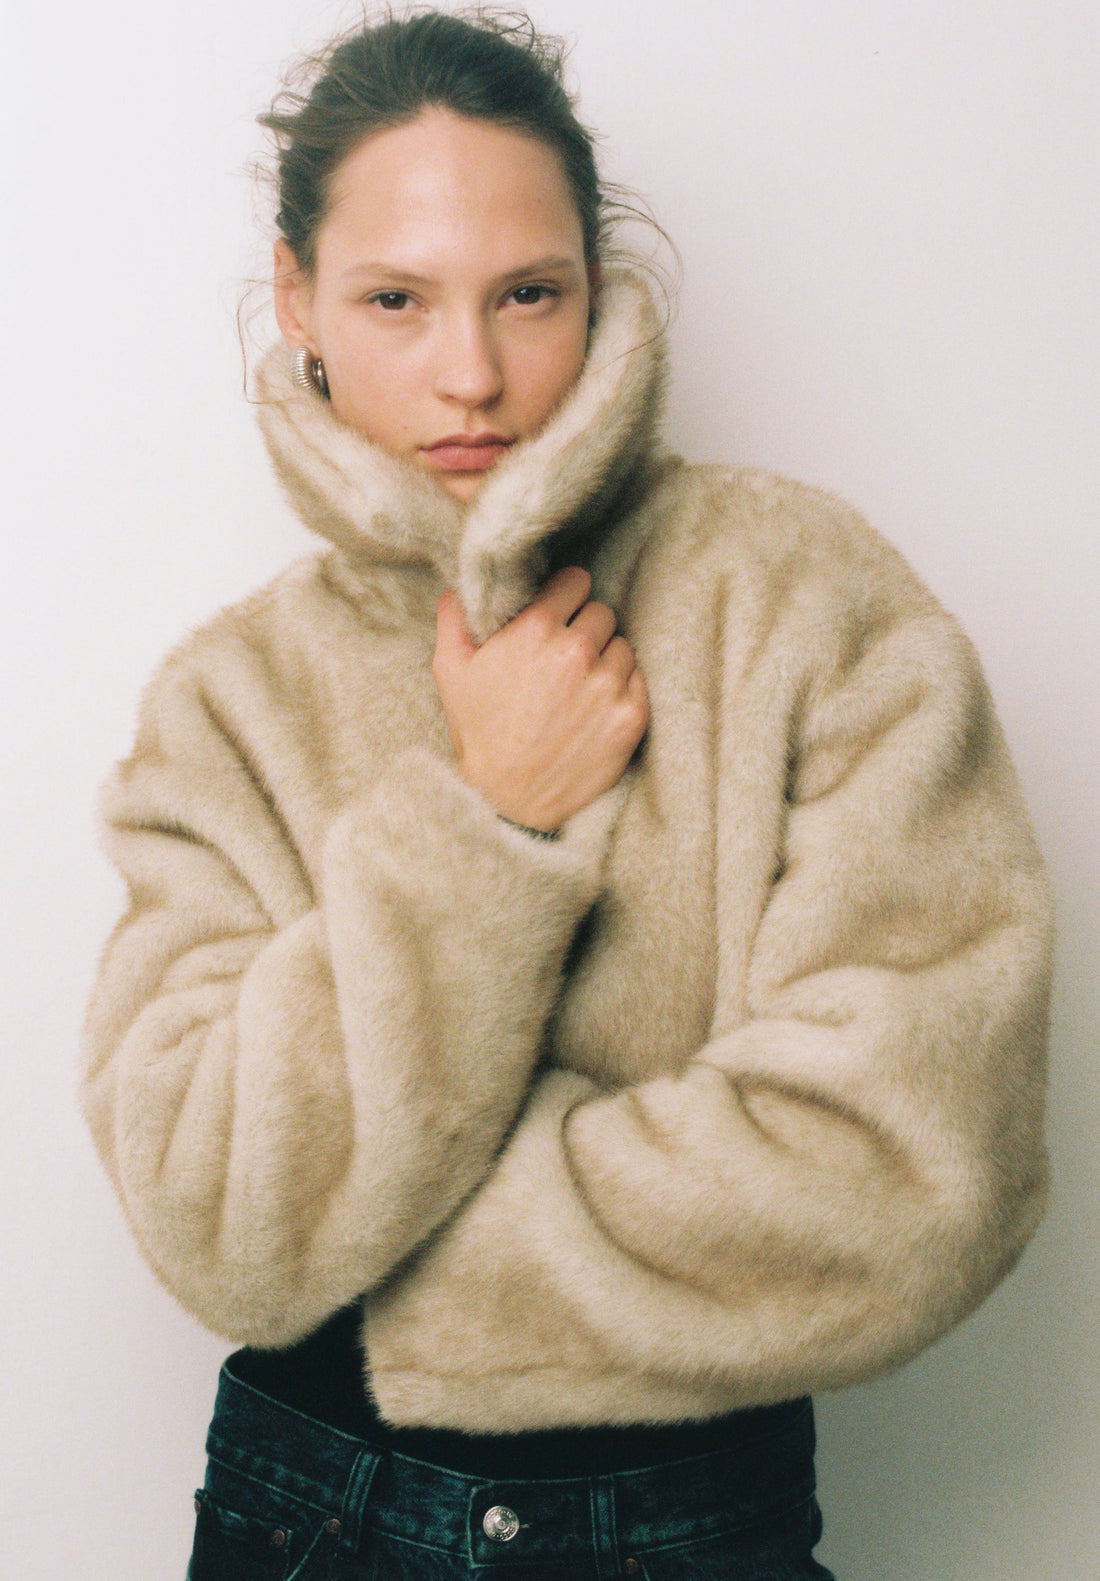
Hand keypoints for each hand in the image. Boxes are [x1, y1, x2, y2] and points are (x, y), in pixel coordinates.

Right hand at [432, 567, 648, 831]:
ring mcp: (608, 684)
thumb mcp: (450, 672)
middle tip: (564, 657)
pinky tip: (595, 708)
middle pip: (602, 612)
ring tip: (578, 688)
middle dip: (584, 628)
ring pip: (622, 646)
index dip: (566, 594)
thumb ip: (455, 617)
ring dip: (605, 660)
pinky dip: (622, 689)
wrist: (510, 801)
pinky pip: (638, 679)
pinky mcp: (631, 716)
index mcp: (535, 629)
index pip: (576, 580)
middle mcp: (576, 651)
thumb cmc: (479, 734)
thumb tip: (461, 584)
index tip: (559, 611)